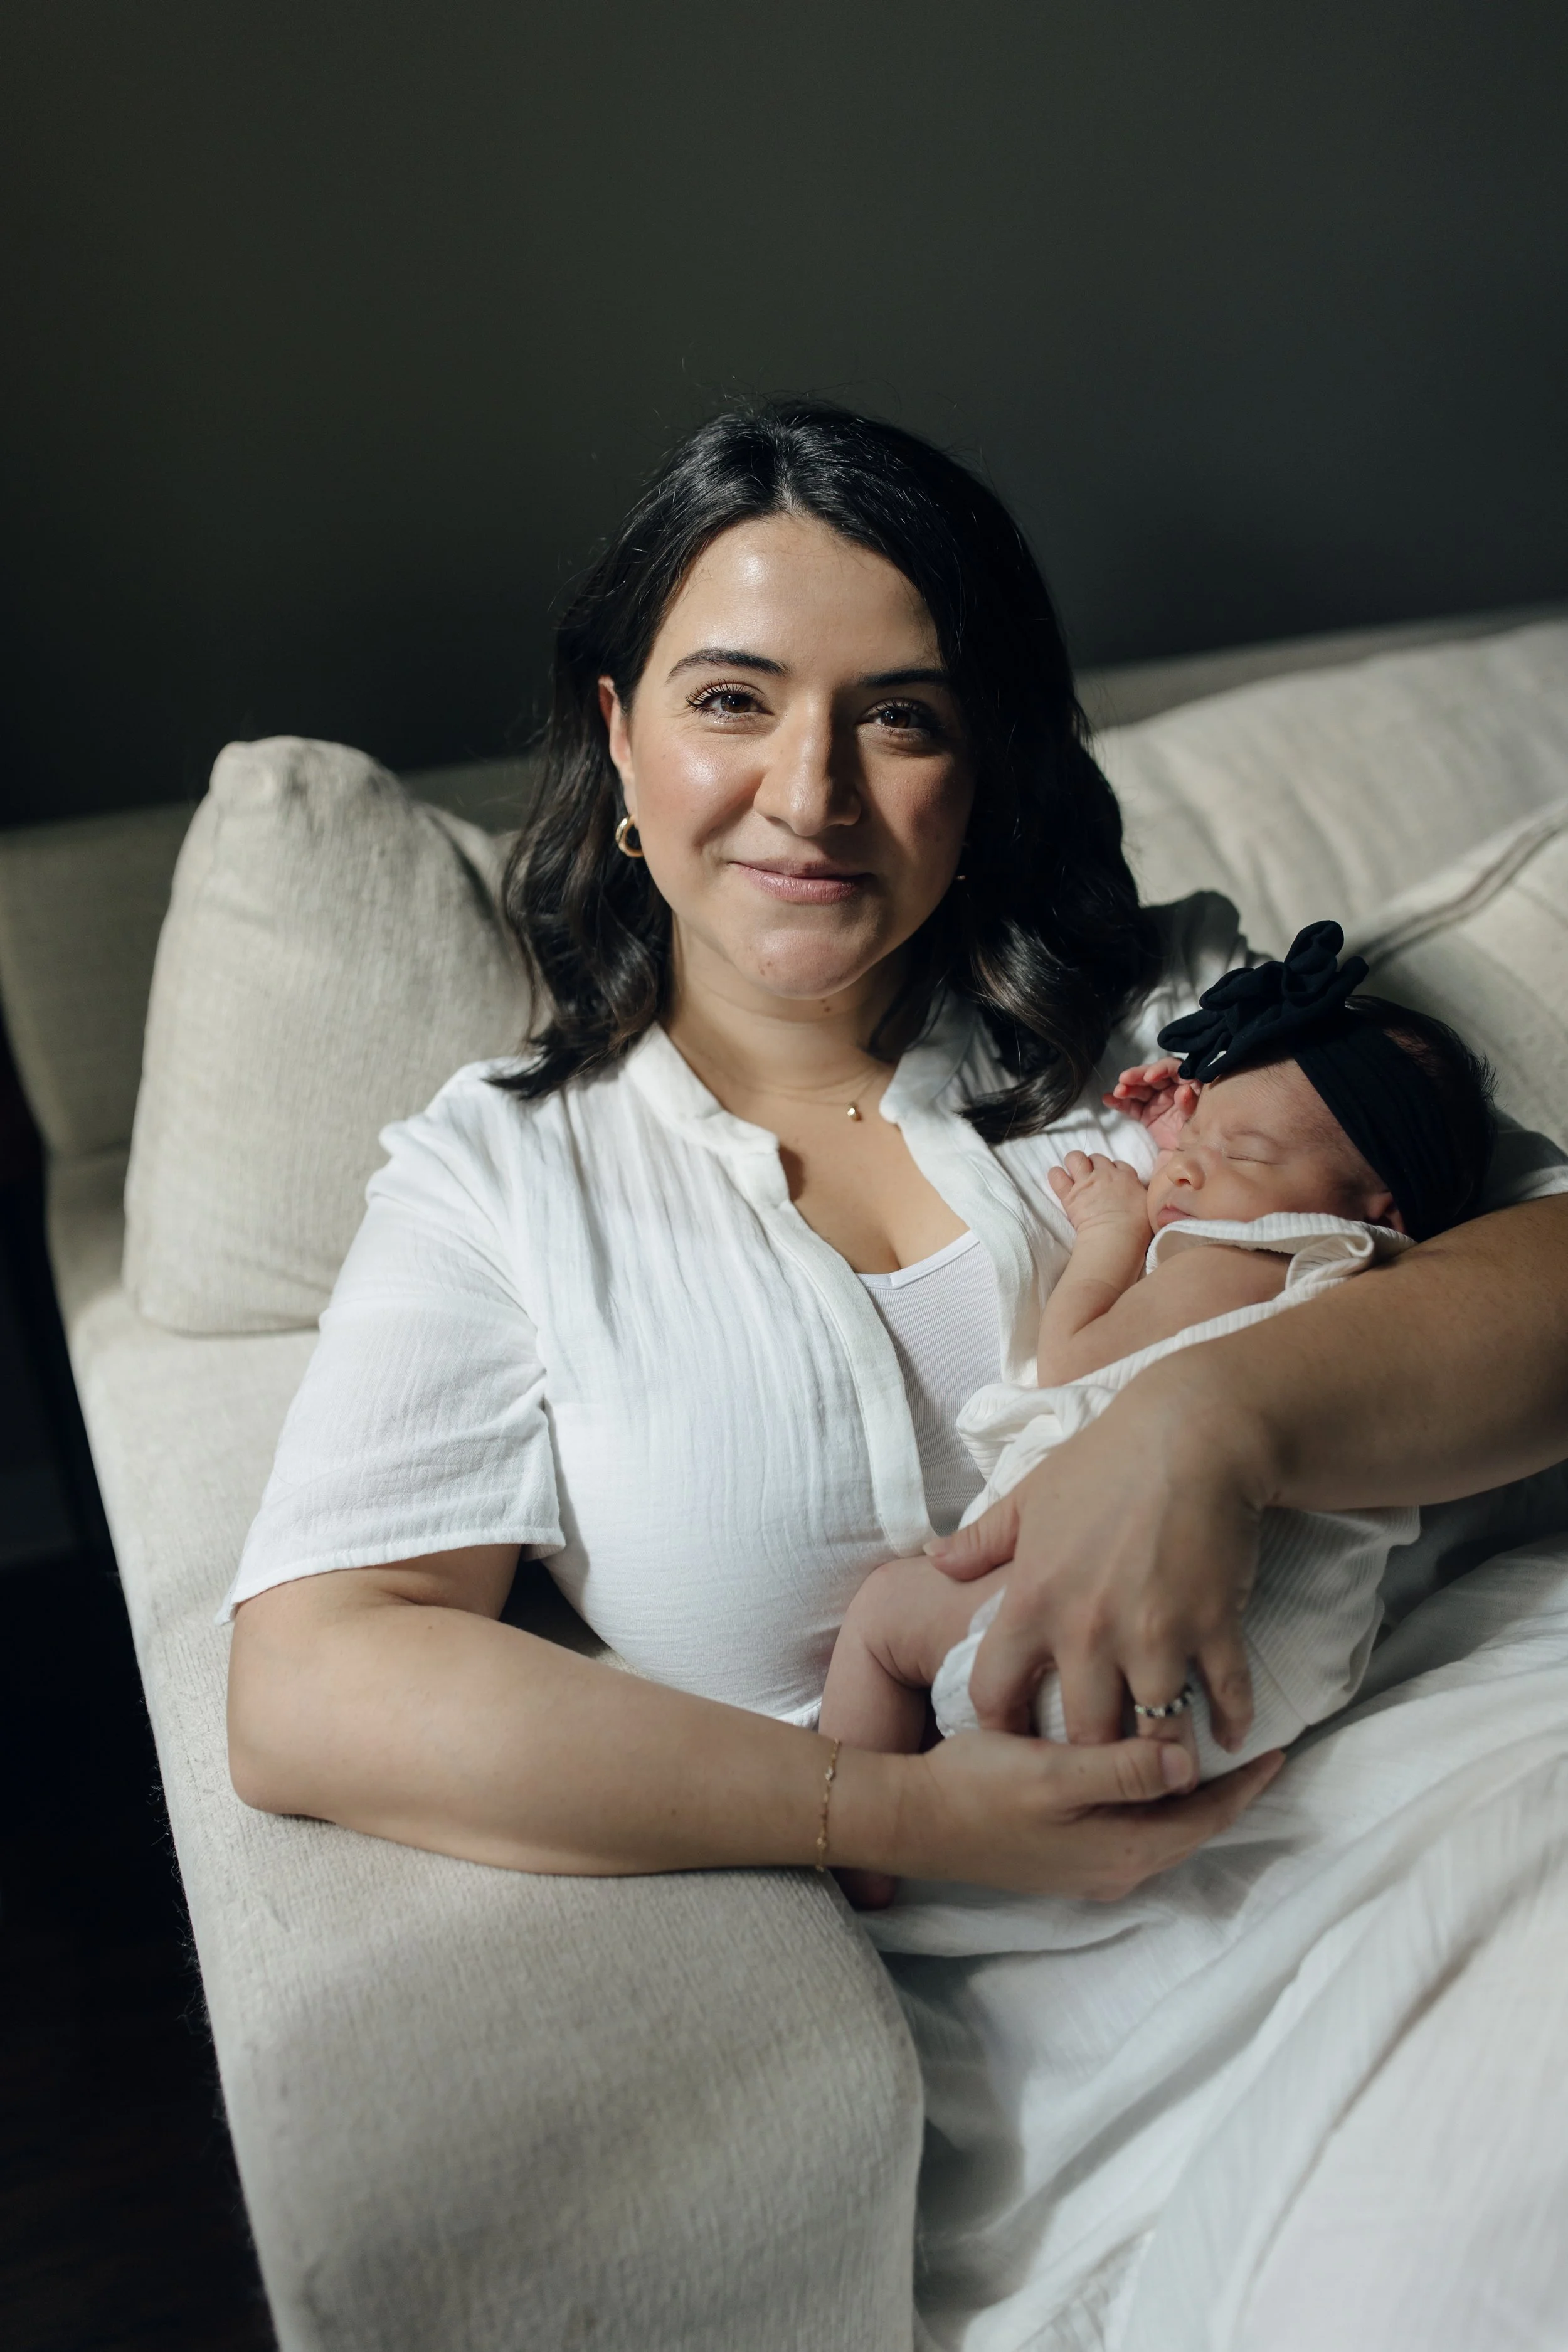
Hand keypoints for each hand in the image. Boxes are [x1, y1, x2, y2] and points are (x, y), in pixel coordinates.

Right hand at [897, 1723, 1281, 1897]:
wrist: (913, 1821)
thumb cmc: (978, 1788)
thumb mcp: (1054, 1773)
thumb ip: (1124, 1770)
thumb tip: (1190, 1762)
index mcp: (1121, 1851)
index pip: (1205, 1817)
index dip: (1245, 1785)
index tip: (1281, 1748)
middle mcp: (1115, 1869)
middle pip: (1191, 1828)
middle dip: (1229, 1792)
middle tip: (1259, 1747)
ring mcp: (1089, 1867)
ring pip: (1164, 1829)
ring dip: (1193, 1795)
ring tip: (1216, 1753)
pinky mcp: (1067, 1856)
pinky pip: (1135, 1828)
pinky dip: (1157, 1799)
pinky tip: (1152, 1770)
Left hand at [925, 1357, 1265, 1747]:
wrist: (1192, 1435)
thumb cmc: (1105, 1462)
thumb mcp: (1029, 1496)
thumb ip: (980, 1541)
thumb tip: (934, 1561)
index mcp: (1034, 1602)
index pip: (994, 1691)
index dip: (999, 1725)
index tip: (1013, 1741)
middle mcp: (1088, 1631)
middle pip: (1083, 1733)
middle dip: (1091, 1761)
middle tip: (1100, 1772)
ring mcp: (1154, 1634)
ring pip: (1156, 1732)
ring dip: (1164, 1757)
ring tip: (1168, 1771)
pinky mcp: (1213, 1627)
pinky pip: (1226, 1696)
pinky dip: (1232, 1722)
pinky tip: (1231, 1735)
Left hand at [1047, 1150, 1149, 1235]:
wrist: (1117, 1237)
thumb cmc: (1137, 1228)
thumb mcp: (1148, 1206)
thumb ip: (1140, 1195)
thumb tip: (1138, 1195)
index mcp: (1127, 1177)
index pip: (1118, 1164)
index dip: (1113, 1170)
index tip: (1112, 1180)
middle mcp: (1105, 1175)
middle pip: (1096, 1158)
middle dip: (1094, 1166)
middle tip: (1093, 1180)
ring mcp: (1086, 1183)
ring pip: (1075, 1158)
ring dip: (1074, 1164)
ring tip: (1074, 1175)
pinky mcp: (1070, 1195)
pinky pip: (1056, 1176)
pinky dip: (1056, 1176)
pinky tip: (1059, 1180)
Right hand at [1105, 1058, 1199, 1149]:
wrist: (1189, 1163)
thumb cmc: (1198, 1141)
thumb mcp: (1196, 1123)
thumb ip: (1189, 1106)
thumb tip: (1183, 1090)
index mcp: (1190, 1087)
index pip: (1175, 1070)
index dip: (1162, 1069)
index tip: (1150, 1076)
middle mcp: (1173, 1090)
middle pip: (1154, 1076)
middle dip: (1138, 1076)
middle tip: (1125, 1079)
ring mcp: (1158, 1101)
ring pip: (1141, 1089)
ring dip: (1127, 1087)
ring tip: (1118, 1091)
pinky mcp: (1147, 1113)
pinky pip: (1132, 1106)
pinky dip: (1120, 1102)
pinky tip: (1108, 1099)